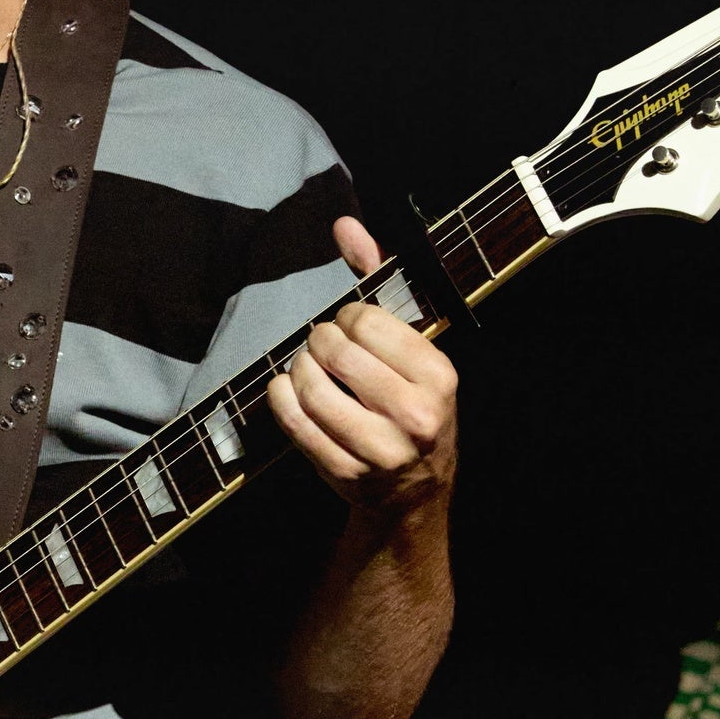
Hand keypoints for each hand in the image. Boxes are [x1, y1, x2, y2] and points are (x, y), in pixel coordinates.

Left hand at [267, 214, 457, 516]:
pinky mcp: (345, 473)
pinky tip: (286, 392)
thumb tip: (344, 225)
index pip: (366, 322)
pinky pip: (293, 421)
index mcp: (439, 376)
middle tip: (321, 349)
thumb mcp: (411, 349)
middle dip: (318, 342)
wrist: (414, 493)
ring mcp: (380, 450)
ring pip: (309, 385)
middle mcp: (416, 414)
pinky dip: (280, 399)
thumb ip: (379, 281)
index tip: (349, 328)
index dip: (346, 319)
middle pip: (334, 351)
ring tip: (306, 371)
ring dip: (296, 370)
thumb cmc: (410, 406)